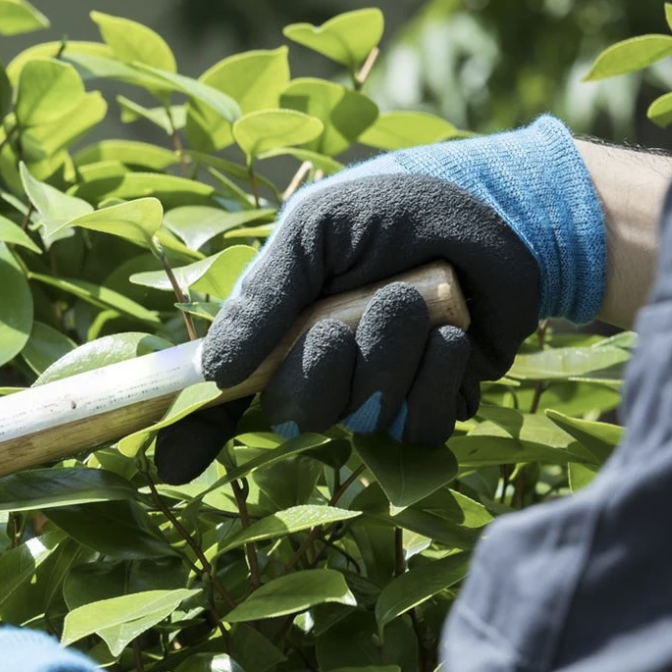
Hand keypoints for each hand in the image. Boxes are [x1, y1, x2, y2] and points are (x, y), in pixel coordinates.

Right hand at [156, 116, 606, 483]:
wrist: (497, 209)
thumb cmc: (394, 206)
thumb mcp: (312, 232)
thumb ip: (262, 298)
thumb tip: (215, 372)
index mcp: (282, 327)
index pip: (229, 392)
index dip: (198, 431)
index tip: (173, 466)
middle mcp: (325, 365)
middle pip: (300, 413)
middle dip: (324, 366)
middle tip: (350, 316)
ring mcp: (382, 387)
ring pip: (365, 417)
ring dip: (393, 356)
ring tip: (415, 302)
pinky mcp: (438, 400)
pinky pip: (422, 427)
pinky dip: (438, 380)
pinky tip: (452, 338)